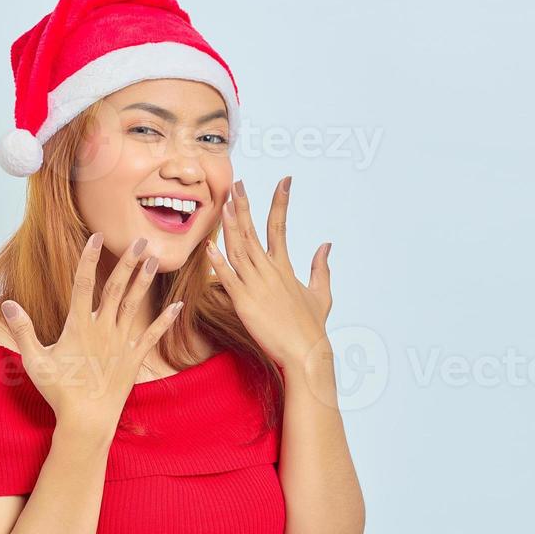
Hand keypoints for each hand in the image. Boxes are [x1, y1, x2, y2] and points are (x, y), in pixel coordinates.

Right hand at [0, 232, 182, 435]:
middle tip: (139, 240)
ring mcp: (121, 343)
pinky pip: (153, 335)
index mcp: (79, 326)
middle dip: (127, 262)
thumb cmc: (59, 392)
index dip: (89, 259)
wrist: (87, 421)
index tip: (97, 237)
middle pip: (116, 288)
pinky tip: (179, 306)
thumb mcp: (34, 361)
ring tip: (153, 260)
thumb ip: (23, 330)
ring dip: (144, 281)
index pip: (83, 284)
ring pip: (135, 305)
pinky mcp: (134, 359)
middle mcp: (103, 329)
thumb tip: (8, 304)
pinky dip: (166, 320)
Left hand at [205, 176, 332, 371]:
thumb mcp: (321, 293)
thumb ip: (321, 267)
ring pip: (239, 250)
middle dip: (244, 206)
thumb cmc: (312, 327)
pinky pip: (227, 279)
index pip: (281, 226)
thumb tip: (325, 244)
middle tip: (238, 183)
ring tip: (222, 203)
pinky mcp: (244, 303)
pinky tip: (209, 246)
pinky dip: (218, 262)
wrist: (306, 353)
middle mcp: (270, 272)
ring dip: (229, 226)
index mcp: (285, 268)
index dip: (280, 201)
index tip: (284, 180)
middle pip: (253, 232)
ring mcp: (256, 286)